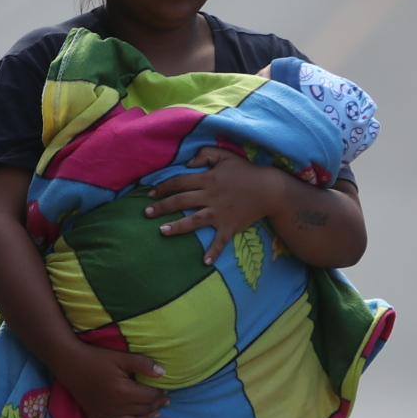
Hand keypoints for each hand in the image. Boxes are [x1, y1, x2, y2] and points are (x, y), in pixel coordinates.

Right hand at [58, 345, 166, 417]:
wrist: (70, 362)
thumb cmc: (97, 358)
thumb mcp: (122, 357)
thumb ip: (143, 365)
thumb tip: (163, 373)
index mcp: (124, 392)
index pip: (149, 397)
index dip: (160, 394)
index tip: (166, 389)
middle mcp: (116, 407)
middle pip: (143, 410)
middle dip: (157, 406)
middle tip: (166, 401)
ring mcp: (105, 414)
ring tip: (156, 415)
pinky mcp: (95, 416)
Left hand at [144, 146, 283, 264]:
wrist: (270, 189)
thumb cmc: (246, 171)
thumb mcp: (226, 155)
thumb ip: (205, 154)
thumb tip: (187, 163)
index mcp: (208, 179)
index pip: (179, 182)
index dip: (163, 187)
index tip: (151, 194)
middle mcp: (210, 196)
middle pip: (181, 201)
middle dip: (162, 207)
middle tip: (146, 214)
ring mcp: (220, 213)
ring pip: (194, 221)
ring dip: (177, 227)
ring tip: (162, 231)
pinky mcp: (230, 226)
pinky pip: (220, 241)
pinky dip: (213, 253)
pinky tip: (204, 263)